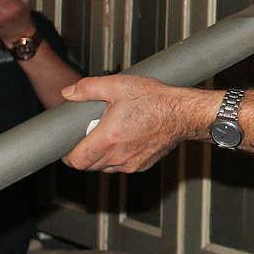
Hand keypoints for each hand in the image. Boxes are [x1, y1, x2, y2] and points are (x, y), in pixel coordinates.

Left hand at [62, 74, 202, 173]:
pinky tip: (125, 140)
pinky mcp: (143, 165)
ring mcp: (132, 163)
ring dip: (101, 156)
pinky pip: (122, 166)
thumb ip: (89, 88)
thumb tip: (68, 93)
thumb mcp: (118, 85)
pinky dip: (117, 157)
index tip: (68, 147)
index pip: (77, 161)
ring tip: (108, 136)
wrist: (184, 113)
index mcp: (108, 138)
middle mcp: (119, 155)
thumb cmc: (156, 100)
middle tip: (89, 135)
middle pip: (89, 166)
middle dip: (84, 154)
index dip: (68, 156)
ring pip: (106, 167)